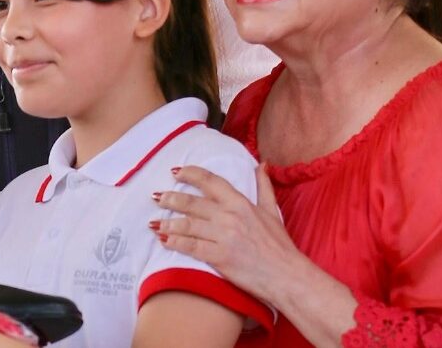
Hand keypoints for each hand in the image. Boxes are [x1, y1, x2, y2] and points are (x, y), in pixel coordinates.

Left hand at [153, 164, 303, 300]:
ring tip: (154, 222)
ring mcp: (224, 236)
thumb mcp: (272, 211)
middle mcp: (229, 216)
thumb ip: (264, 186)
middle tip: (156, 197)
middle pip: (192, 202)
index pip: (210, 181)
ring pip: (187, 224)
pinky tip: (164, 240)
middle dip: (170, 198)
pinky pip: (191, 246)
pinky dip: (175, 242)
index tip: (175, 171)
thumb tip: (261, 164)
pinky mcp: (220, 257)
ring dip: (167, 222)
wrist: (287, 276)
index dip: (190, 174)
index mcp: (240, 203)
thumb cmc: (280, 246)